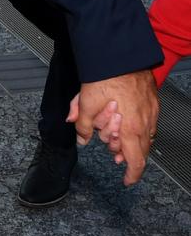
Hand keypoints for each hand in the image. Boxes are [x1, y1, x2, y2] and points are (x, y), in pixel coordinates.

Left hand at [73, 71, 158, 185]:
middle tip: (114, 155)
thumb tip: (82, 139)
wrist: (120, 54)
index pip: (136, 160)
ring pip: (146, 135)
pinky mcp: (152, 99)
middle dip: (126, 155)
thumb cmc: (106, 75)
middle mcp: (146, 121)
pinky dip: (138, 126)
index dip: (132, 174)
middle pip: (141, 150)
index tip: (127, 180)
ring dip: (132, 140)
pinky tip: (126, 119)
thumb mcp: (86, 103)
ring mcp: (151, 110)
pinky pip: (149, 121)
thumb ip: (83, 125)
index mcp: (131, 127)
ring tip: (116, 135)